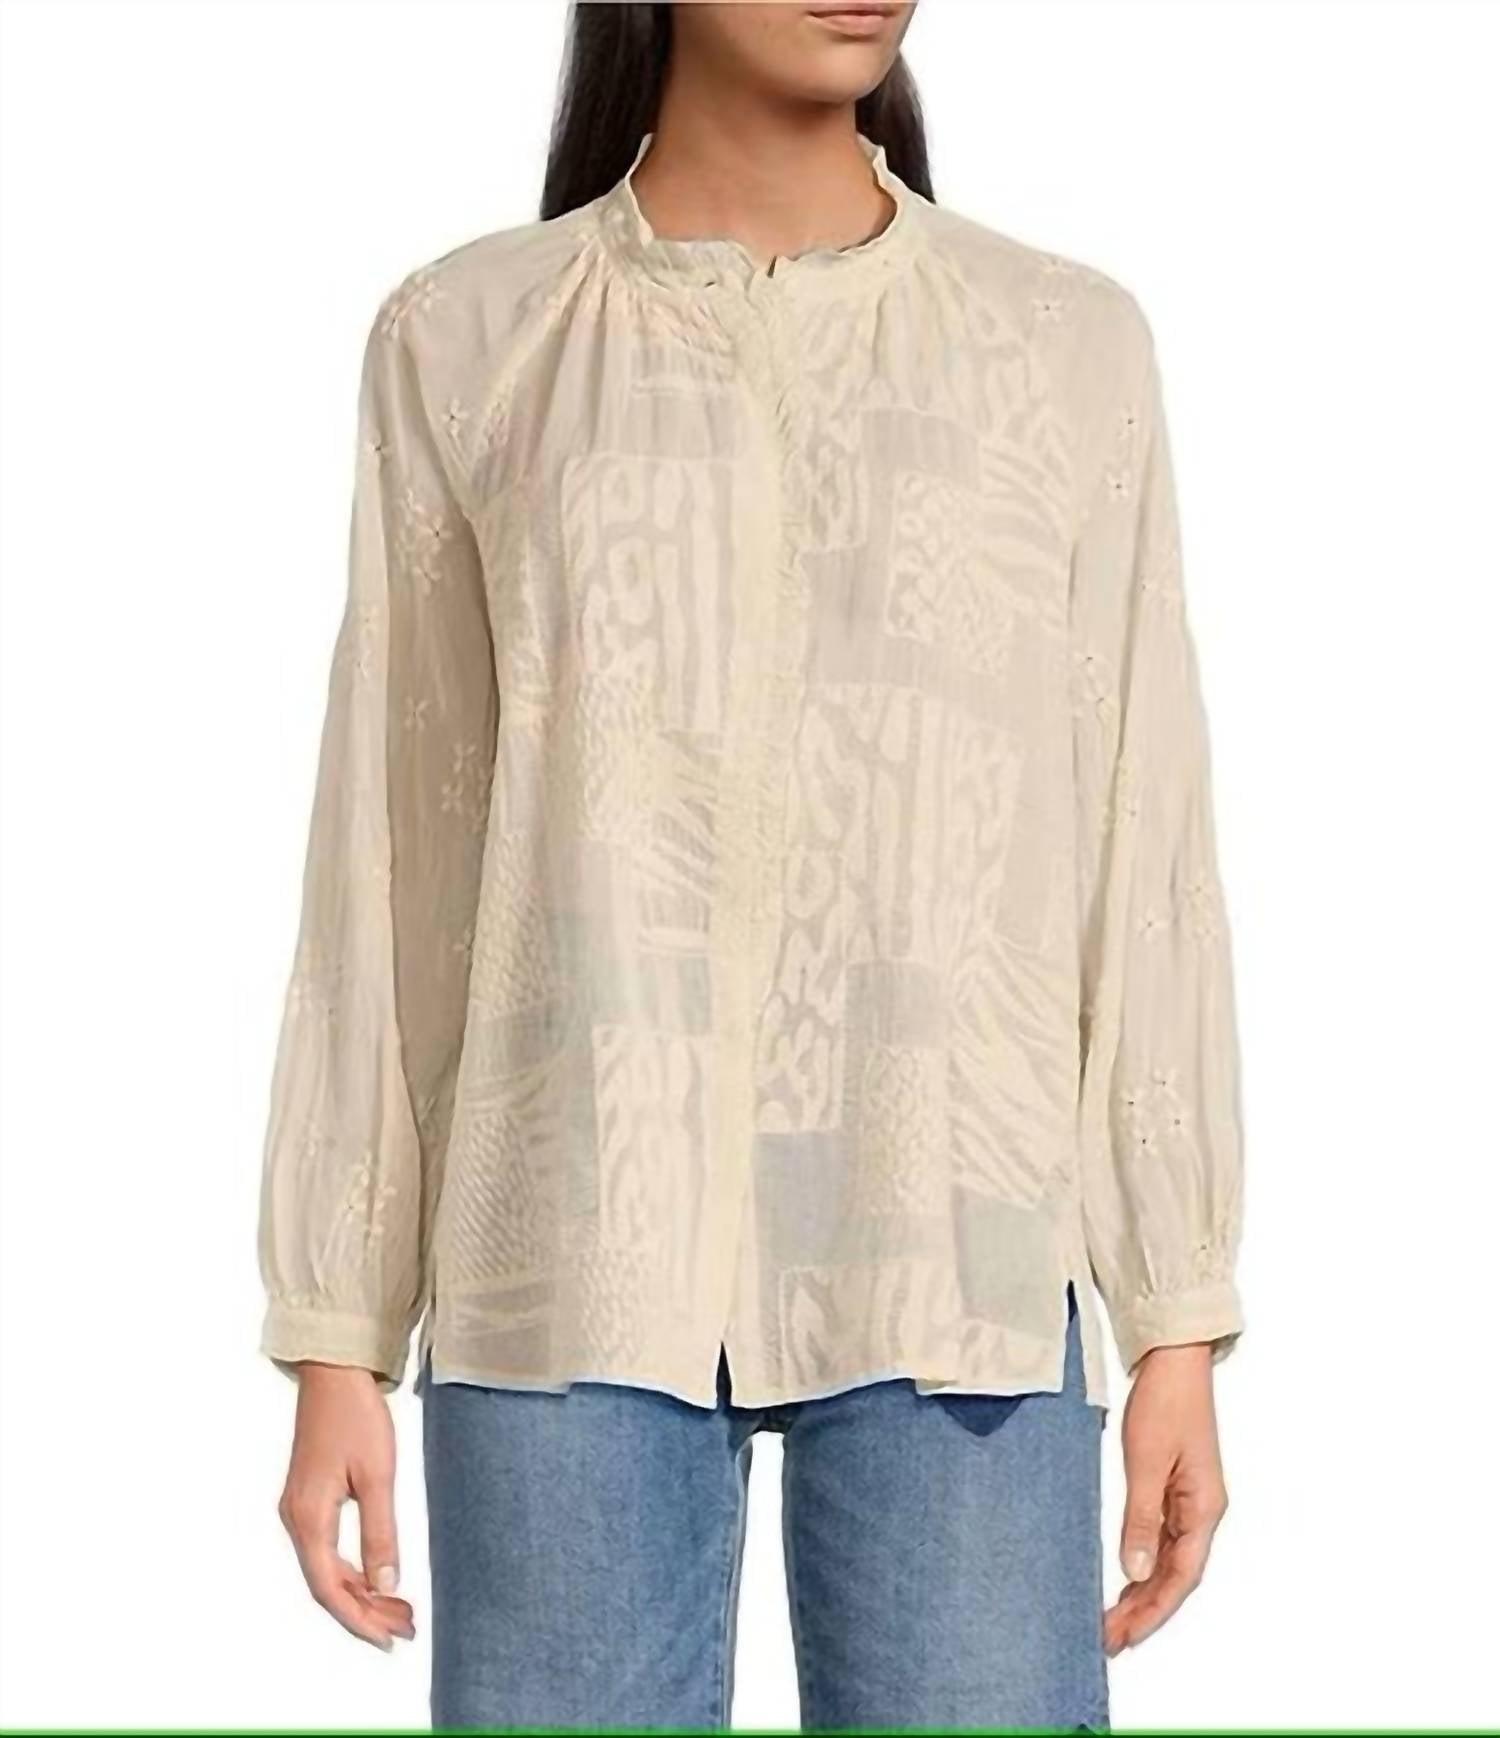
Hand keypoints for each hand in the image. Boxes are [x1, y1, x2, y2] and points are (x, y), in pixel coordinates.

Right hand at [277, 1363, 415, 1649]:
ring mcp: (298, 1509)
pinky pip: (326, 1549)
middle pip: (326, 1584)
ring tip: (399, 1608)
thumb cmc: (355, 1416)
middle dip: (365, 1611)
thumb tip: (386, 1585)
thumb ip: (381, 1533)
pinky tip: (376, 1574)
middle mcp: (295, 1519)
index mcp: (309, 1518)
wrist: (334, 1373)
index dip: (359, 1620)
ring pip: (326, 1568)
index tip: (389, 1640)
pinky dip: (351, 1568)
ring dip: (360, 1591)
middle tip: (405, 1626)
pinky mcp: (307, 1498)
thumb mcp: (378, 1475)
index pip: (329, 1589)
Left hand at [1104, 1341, 1227, 1654]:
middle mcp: (1202, 1510)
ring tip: (1111, 1618)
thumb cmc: (1164, 1402)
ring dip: (1143, 1590)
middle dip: (1144, 1610)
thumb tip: (1136, 1571)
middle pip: (1176, 1575)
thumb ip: (1141, 1517)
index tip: (1125, 1635)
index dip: (1154, 1610)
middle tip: (1108, 1638)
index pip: (1182, 1576)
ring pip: (1169, 1560)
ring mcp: (1190, 1499)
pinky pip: (1162, 1539)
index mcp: (1204, 1507)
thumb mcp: (1145, 1461)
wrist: (1172, 1360)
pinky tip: (1125, 1577)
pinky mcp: (1174, 1487)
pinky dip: (1143, 1562)